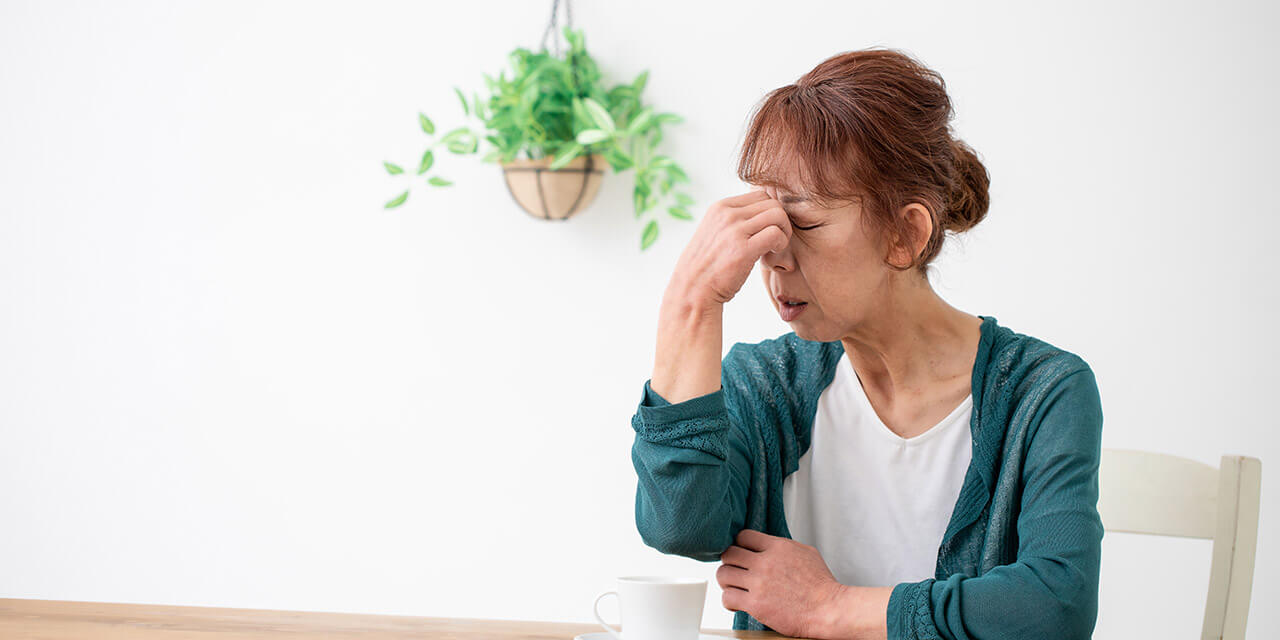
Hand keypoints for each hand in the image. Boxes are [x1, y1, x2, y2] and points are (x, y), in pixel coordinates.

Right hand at [665, 187, 791, 308]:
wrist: (692, 291)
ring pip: (778, 214)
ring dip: (784, 232)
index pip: (760, 195)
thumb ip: (734, 220)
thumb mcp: (715, 232)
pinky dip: (781, 244)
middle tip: (775, 241)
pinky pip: (776, 234)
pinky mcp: (743, 249)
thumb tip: (762, 214)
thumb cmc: (708, 267)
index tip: (765, 231)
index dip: (770, 213)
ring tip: (774, 248)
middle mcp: (727, 213)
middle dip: (780, 221)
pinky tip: (772, 256)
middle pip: (772, 202)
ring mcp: (734, 230)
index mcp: (720, 207)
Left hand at [716, 529, 845, 638]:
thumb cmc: (821, 585)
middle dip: (730, 562)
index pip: (743, 536)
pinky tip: (737, 602)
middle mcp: (765, 562)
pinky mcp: (756, 604)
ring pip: (723, 574)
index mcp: (777, 547)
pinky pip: (727, 597)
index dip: (740, 545)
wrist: (828, 609)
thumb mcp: (805, 552)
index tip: (741, 554)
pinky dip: (729, 600)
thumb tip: (768, 545)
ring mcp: (759, 583)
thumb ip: (783, 546)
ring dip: (726, 581)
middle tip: (735, 570)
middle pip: (729, 554)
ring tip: (733, 586)